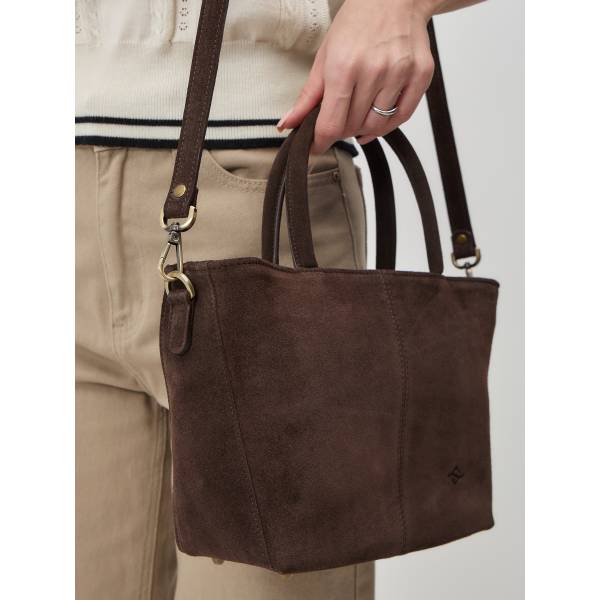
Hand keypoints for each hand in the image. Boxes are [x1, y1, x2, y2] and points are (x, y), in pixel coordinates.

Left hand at [277, 0, 436, 152]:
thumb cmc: (357, 23)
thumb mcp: (325, 57)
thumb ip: (308, 96)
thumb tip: (288, 125)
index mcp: (344, 67)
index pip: (331, 124)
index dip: (320, 142)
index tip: (316, 146)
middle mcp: (373, 71)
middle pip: (353, 127)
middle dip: (341, 130)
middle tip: (338, 119)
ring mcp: (400, 73)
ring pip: (377, 125)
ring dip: (363, 128)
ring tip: (357, 114)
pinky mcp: (420, 75)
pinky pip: (402, 116)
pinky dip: (387, 124)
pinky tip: (376, 117)